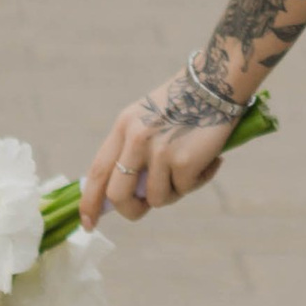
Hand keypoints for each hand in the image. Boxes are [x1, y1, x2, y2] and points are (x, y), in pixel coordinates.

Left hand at [81, 74, 237, 227]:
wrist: (217, 83)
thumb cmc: (184, 104)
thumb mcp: (146, 119)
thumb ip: (132, 150)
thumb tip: (124, 193)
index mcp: (123, 127)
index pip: (97, 171)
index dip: (90, 202)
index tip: (88, 223)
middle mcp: (136, 138)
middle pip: (118, 195)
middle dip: (130, 211)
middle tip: (144, 208)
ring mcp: (158, 150)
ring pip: (156, 198)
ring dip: (174, 191)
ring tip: (190, 168)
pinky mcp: (182, 161)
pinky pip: (184, 189)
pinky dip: (198, 180)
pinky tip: (210, 160)